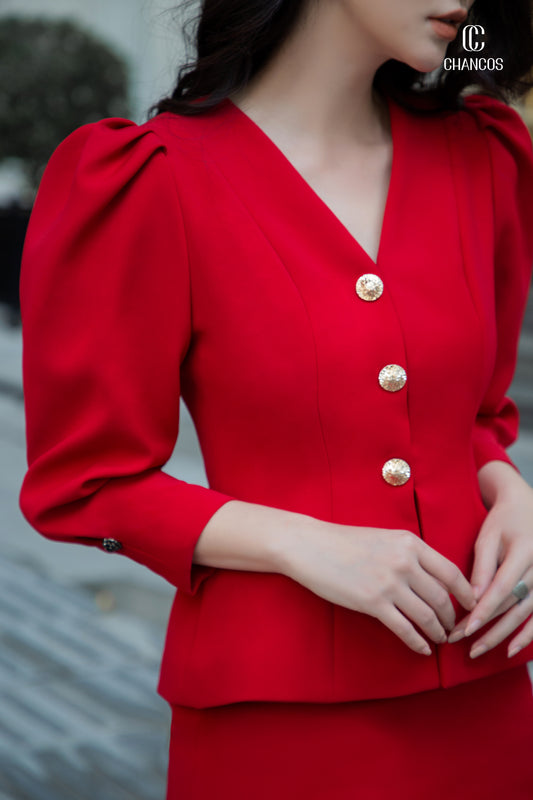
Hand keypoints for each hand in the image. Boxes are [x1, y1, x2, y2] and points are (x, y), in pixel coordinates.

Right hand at [283, 521, 475, 655]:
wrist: (311, 545)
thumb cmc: (345, 541)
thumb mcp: (385, 538)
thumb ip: (410, 554)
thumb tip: (433, 578)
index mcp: (410, 544)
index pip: (452, 572)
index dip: (466, 594)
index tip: (471, 606)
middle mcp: (405, 562)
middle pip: (442, 598)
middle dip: (451, 618)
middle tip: (453, 628)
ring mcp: (389, 583)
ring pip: (427, 616)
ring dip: (437, 632)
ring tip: (439, 639)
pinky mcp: (373, 602)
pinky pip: (405, 629)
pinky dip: (418, 642)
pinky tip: (422, 648)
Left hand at [447, 483, 532, 659]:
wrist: (527, 509)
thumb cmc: (503, 522)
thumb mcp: (488, 538)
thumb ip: (481, 568)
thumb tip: (471, 599)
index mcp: (525, 553)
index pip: (502, 588)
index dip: (484, 610)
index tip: (465, 628)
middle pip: (512, 605)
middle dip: (486, 627)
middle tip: (460, 641)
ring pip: (525, 615)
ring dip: (502, 636)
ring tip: (478, 650)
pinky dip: (527, 636)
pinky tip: (510, 649)